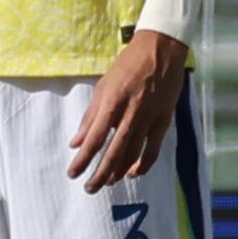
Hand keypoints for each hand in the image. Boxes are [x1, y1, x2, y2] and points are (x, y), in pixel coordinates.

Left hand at [69, 28, 189, 191]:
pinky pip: (153, 149)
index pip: (95, 138)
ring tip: (107, 182)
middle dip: (100, 173)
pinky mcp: (164, 120)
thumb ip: (90, 116)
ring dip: (119, 171)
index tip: (73, 173)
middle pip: (114, 151)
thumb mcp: (103, 86)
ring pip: (134, 153)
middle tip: (89, 188)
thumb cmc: (127, 66)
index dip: (83, 159)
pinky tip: (133, 173)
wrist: (160, 50)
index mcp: (112, 102)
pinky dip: (143, 164)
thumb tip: (76, 143)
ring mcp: (150, 117)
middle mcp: (131, 112)